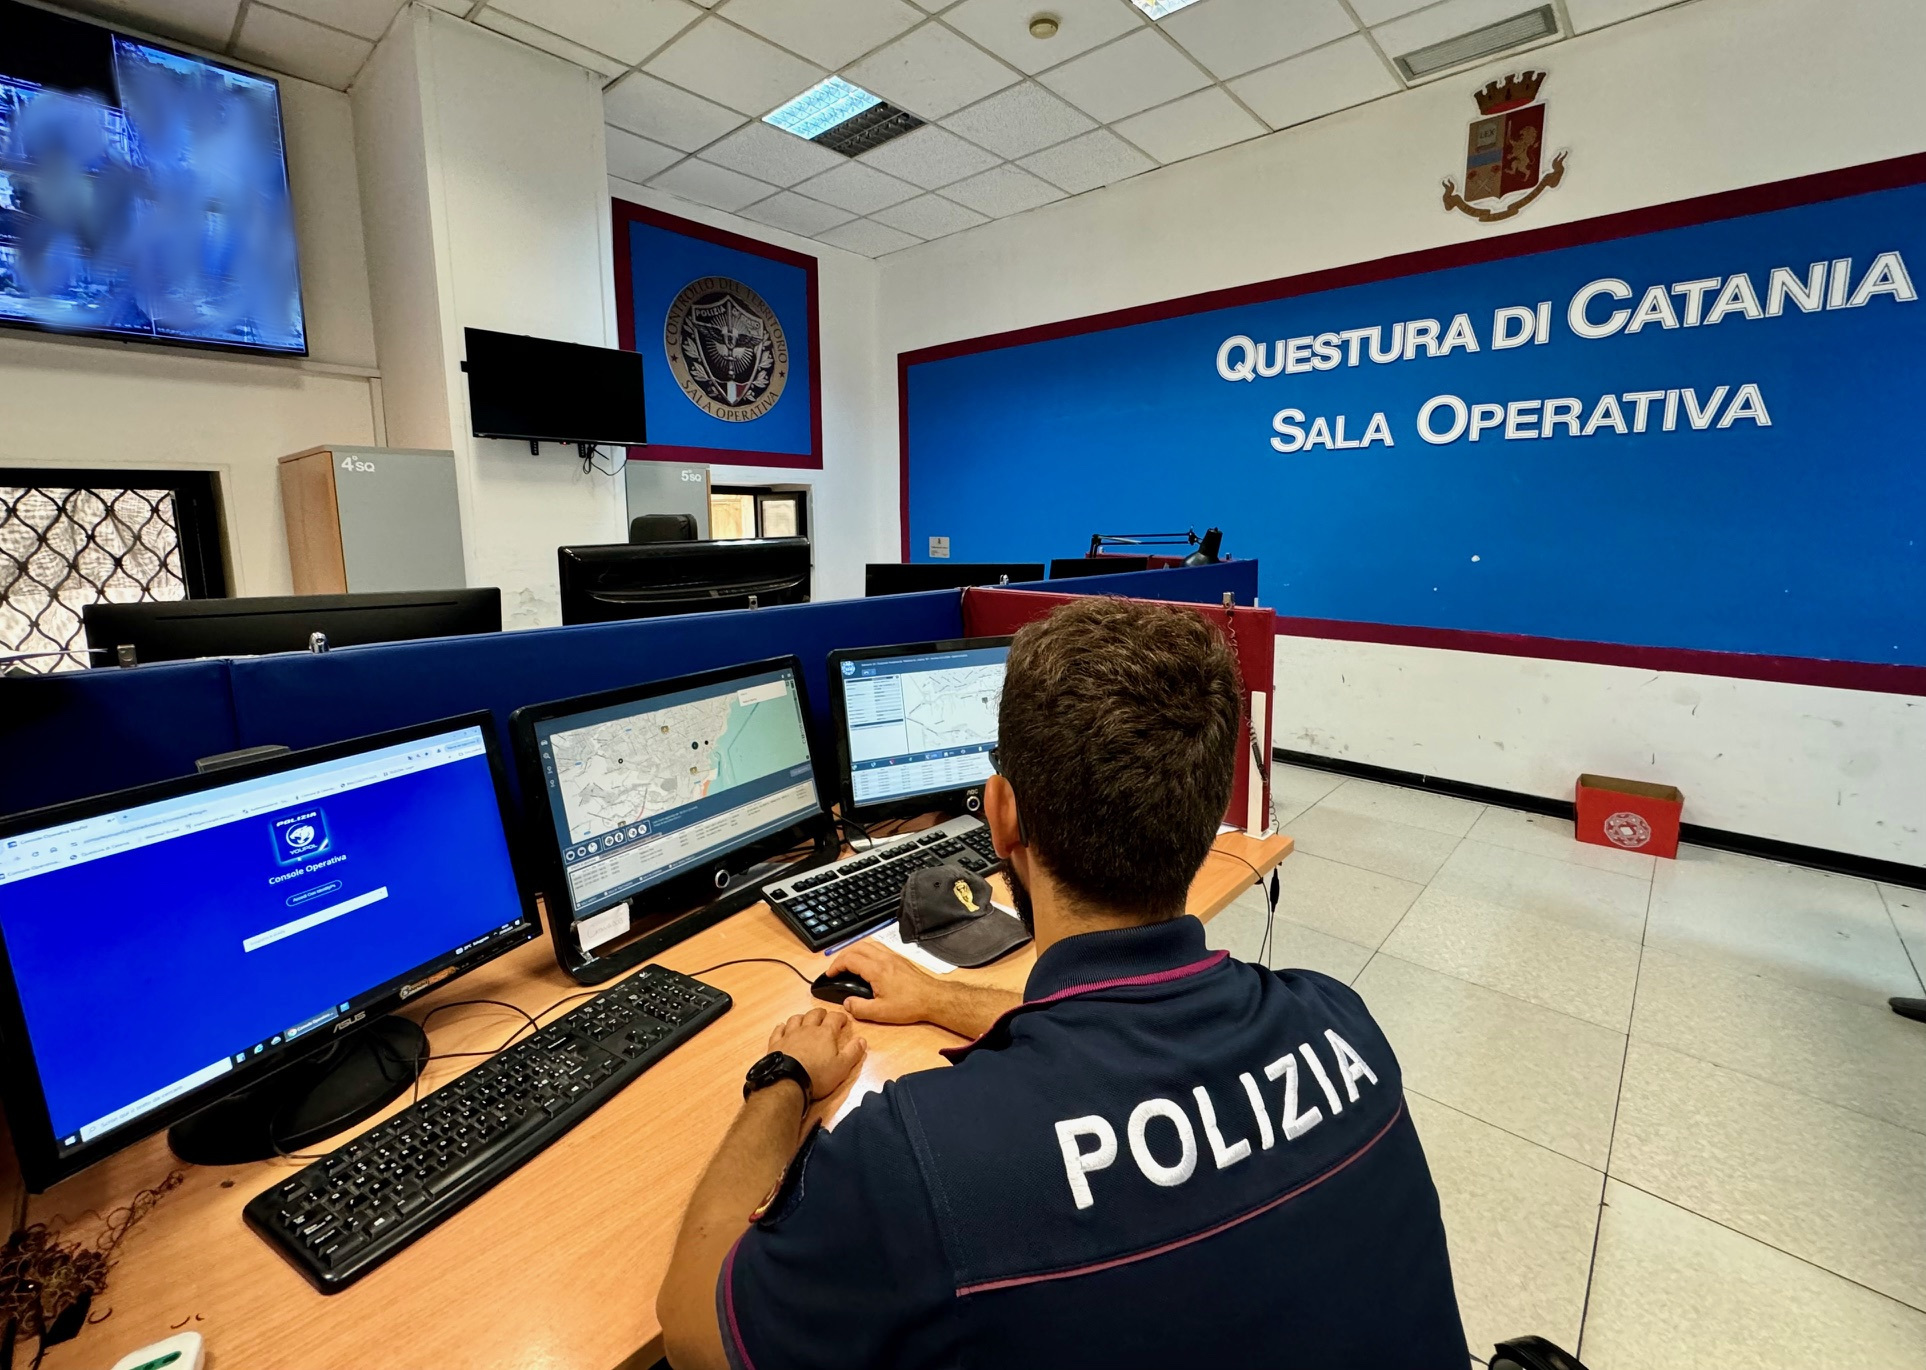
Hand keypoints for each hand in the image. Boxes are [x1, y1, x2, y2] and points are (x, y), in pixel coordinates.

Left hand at [766, 1006, 864, 1099]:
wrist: (788, 1081)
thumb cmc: (818, 1075)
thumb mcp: (842, 1067)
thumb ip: (853, 1052)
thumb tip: (862, 1039)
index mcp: (825, 1034)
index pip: (835, 1018)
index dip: (840, 1017)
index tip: (843, 1020)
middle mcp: (807, 1030)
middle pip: (814, 1014)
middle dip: (821, 1013)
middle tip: (825, 1016)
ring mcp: (790, 1035)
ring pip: (796, 1019)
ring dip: (802, 1017)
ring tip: (805, 1019)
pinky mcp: (776, 1043)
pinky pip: (779, 1030)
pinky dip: (782, 1027)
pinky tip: (783, 1027)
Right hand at [825, 940, 944, 1025]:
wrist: (933, 998)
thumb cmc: (908, 1006)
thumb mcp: (880, 1013)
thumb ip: (859, 1008)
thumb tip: (846, 1003)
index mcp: (876, 969)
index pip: (849, 959)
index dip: (836, 965)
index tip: (830, 974)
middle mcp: (884, 958)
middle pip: (857, 946)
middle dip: (842, 955)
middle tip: (836, 968)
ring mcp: (893, 956)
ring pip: (869, 944)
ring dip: (855, 951)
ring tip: (849, 964)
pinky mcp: (900, 959)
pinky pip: (879, 947)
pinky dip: (867, 951)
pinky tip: (867, 963)